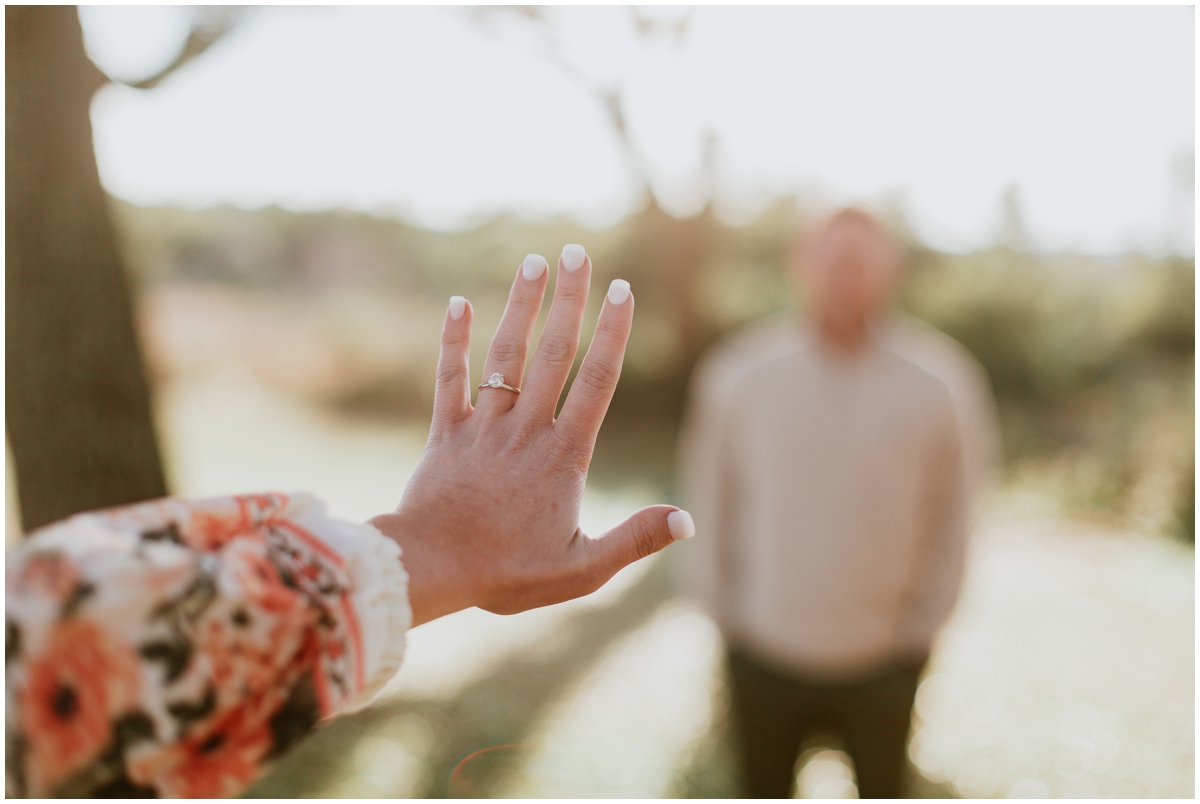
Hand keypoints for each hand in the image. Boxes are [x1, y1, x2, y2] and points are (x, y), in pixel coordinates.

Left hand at [370, 246, 694, 625]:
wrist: (431, 570)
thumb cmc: (507, 574)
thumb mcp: (582, 569)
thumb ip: (634, 540)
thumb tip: (686, 521)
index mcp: (563, 456)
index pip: (596, 381)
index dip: (611, 332)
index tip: (622, 289)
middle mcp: (525, 430)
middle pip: (553, 352)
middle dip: (569, 299)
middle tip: (577, 253)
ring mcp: (482, 427)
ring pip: (505, 356)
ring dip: (521, 306)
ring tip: (533, 262)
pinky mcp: (444, 434)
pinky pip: (449, 378)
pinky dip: (452, 341)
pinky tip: (457, 303)